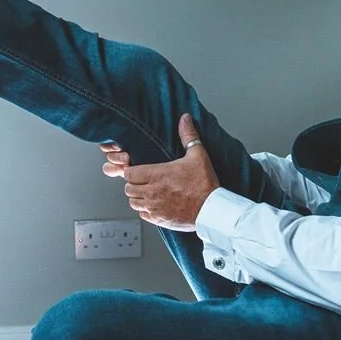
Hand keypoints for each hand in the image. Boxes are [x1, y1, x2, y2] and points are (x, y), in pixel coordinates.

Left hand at [119, 116, 218, 231]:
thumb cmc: (205, 184)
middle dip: (134, 183)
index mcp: (157, 175)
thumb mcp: (198, 155)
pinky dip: (146, 210)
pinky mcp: (159, 220)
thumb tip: (185, 119)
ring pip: (133, 202)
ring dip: (138, 197)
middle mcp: (152, 192)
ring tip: (149, 192)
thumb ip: (188, 136)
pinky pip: (143, 215)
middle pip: (128, 188)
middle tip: (145, 181)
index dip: (132, 170)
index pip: (129, 173)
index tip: (139, 170)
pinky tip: (156, 204)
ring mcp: (154, 208)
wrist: (212, 210)